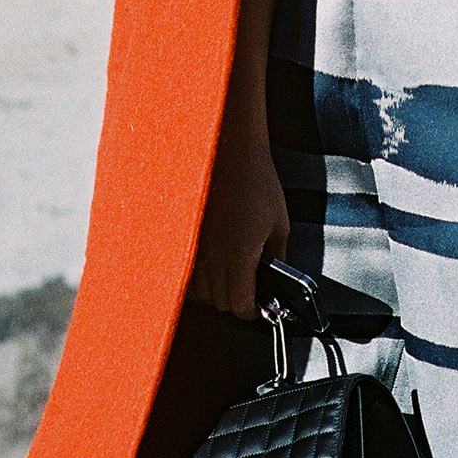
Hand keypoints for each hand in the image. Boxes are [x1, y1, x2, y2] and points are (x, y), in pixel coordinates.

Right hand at [187, 82, 289, 319]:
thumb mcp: (279, 222)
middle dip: (235, 298)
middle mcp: (209, 259)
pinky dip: (195, 273)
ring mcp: (190, 248)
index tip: (259, 302)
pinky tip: (208, 258)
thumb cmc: (256, 182)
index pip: (239, 306)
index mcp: (238, 258)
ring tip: (228, 269)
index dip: (253, 308)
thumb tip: (276, 277)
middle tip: (248, 283)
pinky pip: (183, 270)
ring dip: (214, 288)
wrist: (226, 150)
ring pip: (198, 291)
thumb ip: (277, 257)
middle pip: (218, 303)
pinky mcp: (178, 237)